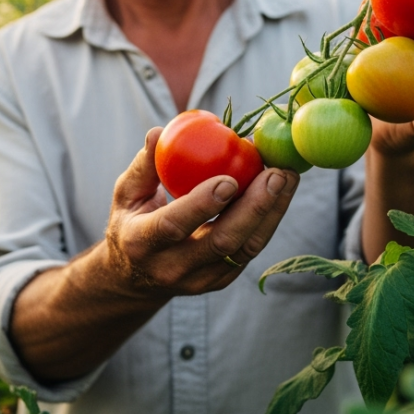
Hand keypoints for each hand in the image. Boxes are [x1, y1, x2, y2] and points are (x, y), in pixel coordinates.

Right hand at [104, 127, 299, 297]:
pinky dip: (268, 220)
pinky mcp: (220, 281)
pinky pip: (250, 251)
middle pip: (221, 243)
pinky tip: (280, 192)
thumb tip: (160, 132)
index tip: (230, 179)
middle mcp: (172, 267)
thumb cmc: (131, 222)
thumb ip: (144, 165)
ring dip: (271, 213)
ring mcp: (199, 280)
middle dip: (254, 208)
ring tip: (288, 178)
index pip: (174, 226)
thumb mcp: (126, 194)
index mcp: (142, 242)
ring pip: (244, 250)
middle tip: (276, 173)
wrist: (135, 277)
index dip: (203, 204)